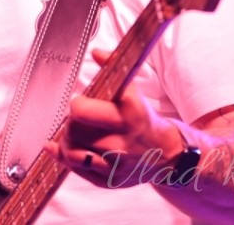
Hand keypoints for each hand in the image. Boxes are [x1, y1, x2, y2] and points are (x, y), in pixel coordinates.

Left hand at [43, 49, 183, 188]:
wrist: (166, 153)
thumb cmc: (143, 119)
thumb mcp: (133, 91)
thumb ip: (114, 69)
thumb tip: (96, 53)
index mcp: (129, 114)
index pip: (82, 109)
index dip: (78, 104)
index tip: (82, 102)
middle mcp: (122, 141)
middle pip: (74, 130)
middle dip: (71, 122)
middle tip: (77, 119)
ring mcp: (115, 164)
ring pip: (72, 152)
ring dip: (67, 141)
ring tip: (74, 134)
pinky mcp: (108, 180)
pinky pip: (76, 170)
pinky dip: (66, 158)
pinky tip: (68, 149)